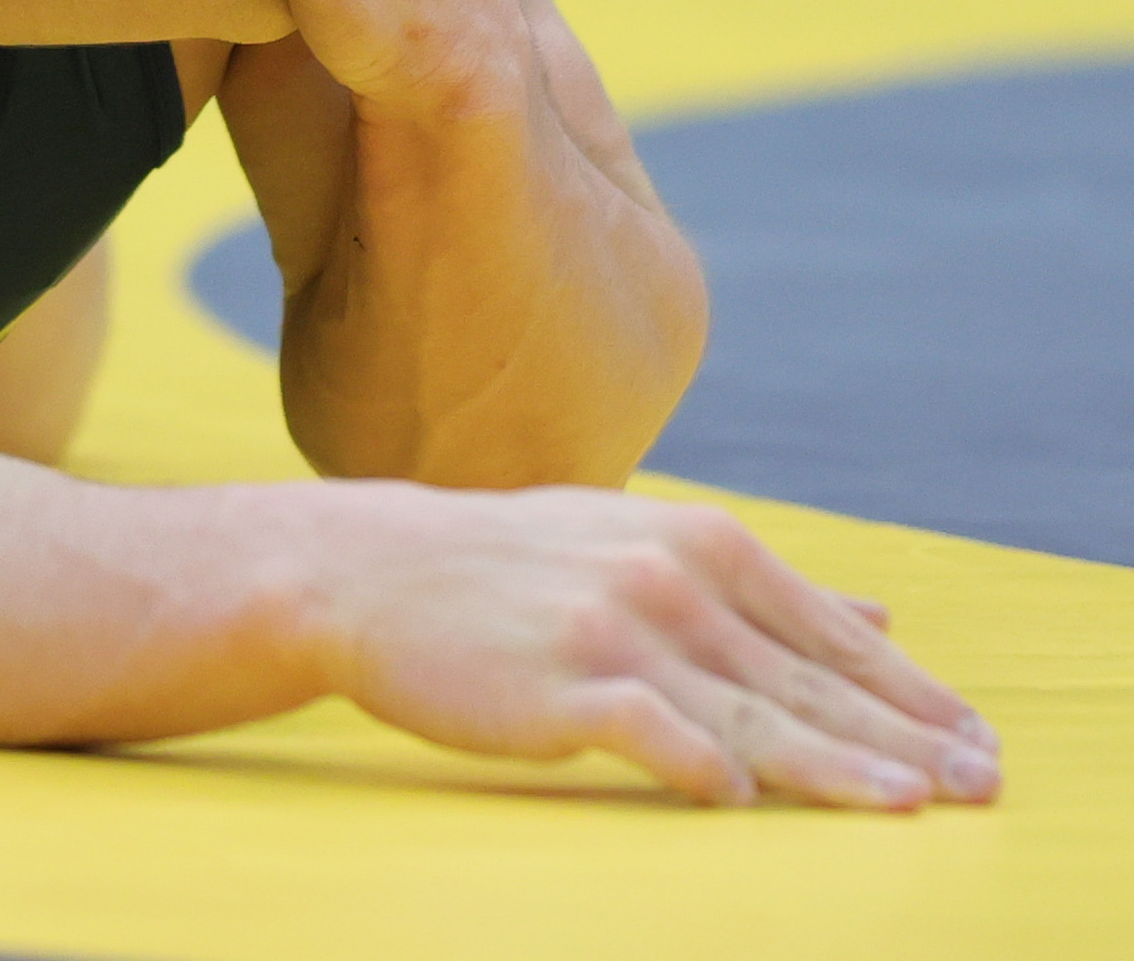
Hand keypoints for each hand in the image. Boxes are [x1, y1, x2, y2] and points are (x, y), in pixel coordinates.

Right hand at [308, 484, 1001, 806]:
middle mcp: (668, 578)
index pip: (831, 631)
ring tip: (906, 804)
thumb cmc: (511, 568)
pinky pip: (650, 734)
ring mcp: (614, 631)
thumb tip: (883, 615)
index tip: (976, 741)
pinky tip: (741, 798)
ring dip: (837, 766)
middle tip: (978, 784)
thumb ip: (762, 588)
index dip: (911, 691)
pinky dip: (701, 766)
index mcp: (697, 542)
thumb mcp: (640, 546)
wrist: (368, 572)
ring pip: (752, 713)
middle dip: (903, 736)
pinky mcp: (559, 684)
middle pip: (808, 678)